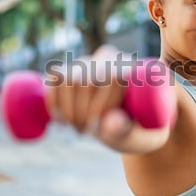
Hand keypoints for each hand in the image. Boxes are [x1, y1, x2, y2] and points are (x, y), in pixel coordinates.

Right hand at [45, 45, 170, 152]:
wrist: (134, 123)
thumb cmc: (142, 131)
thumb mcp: (141, 137)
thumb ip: (127, 132)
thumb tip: (106, 123)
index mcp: (133, 66)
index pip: (111, 77)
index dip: (99, 105)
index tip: (98, 127)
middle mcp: (110, 58)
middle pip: (85, 79)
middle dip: (81, 111)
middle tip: (86, 132)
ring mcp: (89, 63)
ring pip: (66, 78)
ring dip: (67, 108)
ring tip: (77, 127)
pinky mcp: (72, 71)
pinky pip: (54, 78)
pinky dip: (53, 101)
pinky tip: (60, 119)